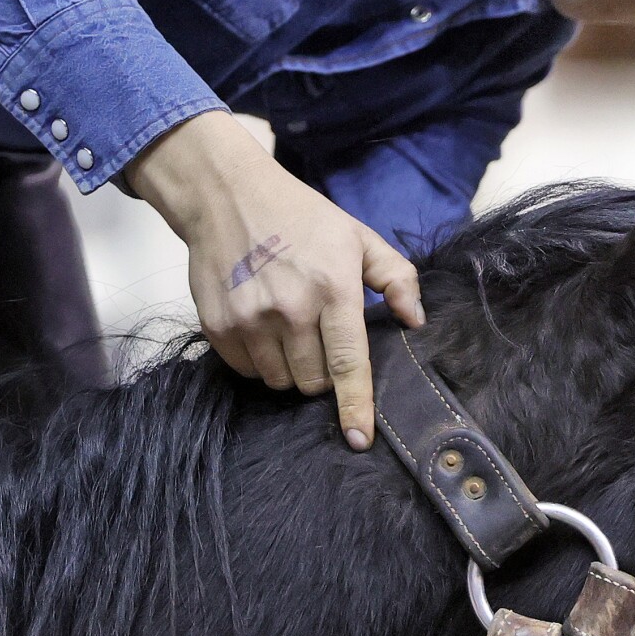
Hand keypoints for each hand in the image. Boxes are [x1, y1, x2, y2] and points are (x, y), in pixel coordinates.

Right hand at [122, 111, 423, 447]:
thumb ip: (396, 278)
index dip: (356, 406)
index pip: (348, 363)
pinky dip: (258, 360)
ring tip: (288, 328)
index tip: (359, 439)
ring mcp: (250, 319)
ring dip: (289, 368)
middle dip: (321, 372)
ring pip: (279, 381)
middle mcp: (290, 308)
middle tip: (317, 336)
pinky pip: (246, 370)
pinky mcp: (218, 326)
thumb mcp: (357, 236)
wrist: (227, 196)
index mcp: (333, 288)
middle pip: (312, 382)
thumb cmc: (300, 217)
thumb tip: (416, 320)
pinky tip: (261, 326)